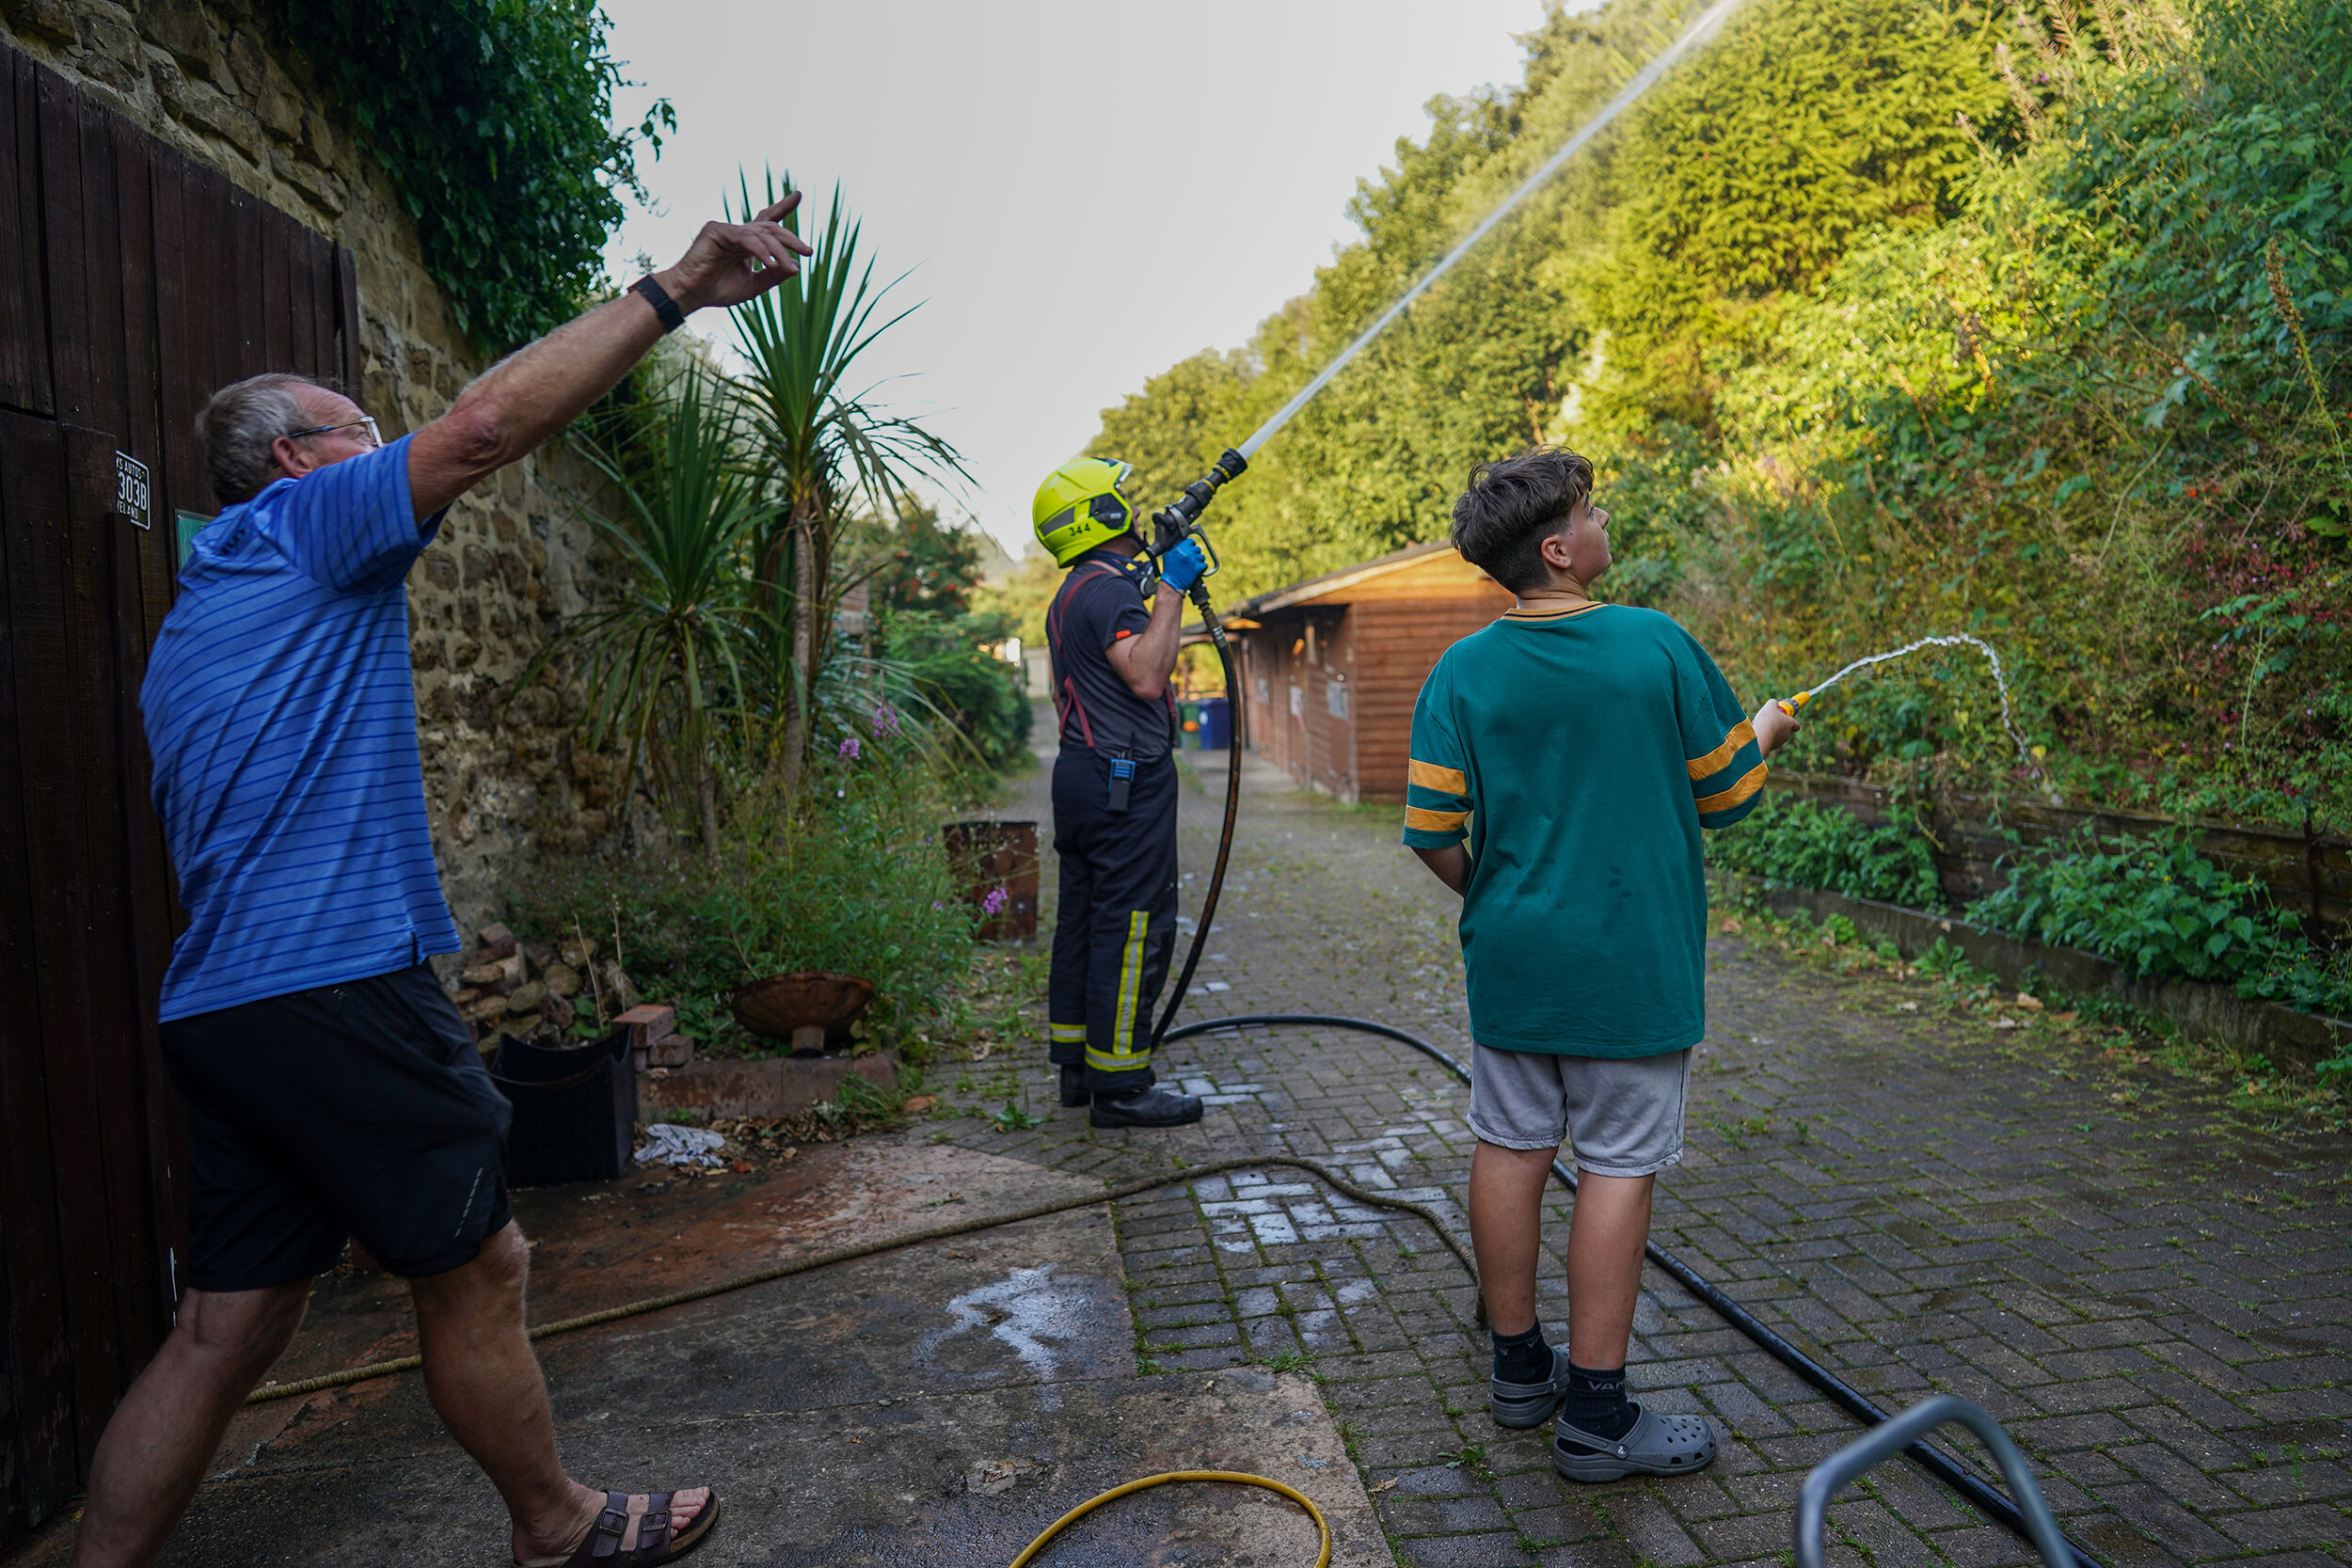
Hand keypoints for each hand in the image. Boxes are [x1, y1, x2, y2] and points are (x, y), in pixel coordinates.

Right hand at [656, 193, 815, 312]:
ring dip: (778, 251)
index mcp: (747, 243)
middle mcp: (739, 233)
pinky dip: (760, 250)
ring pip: (761, 234)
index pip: (767, 222)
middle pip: (770, 228)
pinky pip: (745, 237)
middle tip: (807, 251)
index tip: (797, 195)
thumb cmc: (717, 290)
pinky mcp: (716, 230)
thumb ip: (773, 275)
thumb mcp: (754, 285)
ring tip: (790, 266)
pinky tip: (770, 262)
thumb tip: (795, 266)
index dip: (782, 207)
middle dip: (790, 239)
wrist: (691, 295)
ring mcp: (727, 229)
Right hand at [1156, 536, 1210, 594]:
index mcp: (1179, 549)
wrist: (1172, 583)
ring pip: (1202, 556)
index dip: (1191, 546)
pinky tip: (1196, 570)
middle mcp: (1186, 553)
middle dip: (1195, 554)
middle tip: (1191, 560)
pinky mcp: (1197, 568)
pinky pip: (1204, 565)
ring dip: (1199, 561)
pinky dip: (1201, 568)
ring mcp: (1192, 560)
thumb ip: (1176, 549)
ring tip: (1193, 566)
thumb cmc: (1170, 571)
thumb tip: (1183, 545)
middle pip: (1197, 549)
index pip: (1191, 541)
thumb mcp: (1169, 556)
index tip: (1190, 550)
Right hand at [1752, 697, 1799, 758]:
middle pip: (1784, 730)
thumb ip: (1773, 703)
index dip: (1792, 721)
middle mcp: (1787, 734)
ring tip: (1761, 726)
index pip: (1796, 725)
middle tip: (1769, 720)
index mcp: (1790, 724)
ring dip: (1770, 732)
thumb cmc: (1768, 720)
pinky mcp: (1771, 748)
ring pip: (1775, 736)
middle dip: (1777, 726)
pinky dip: (1764, 738)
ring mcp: (1779, 743)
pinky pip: (1768, 741)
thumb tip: (1773, 703)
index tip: (1785, 718)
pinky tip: (1757, 733)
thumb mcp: (1770, 706)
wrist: (1760, 736)